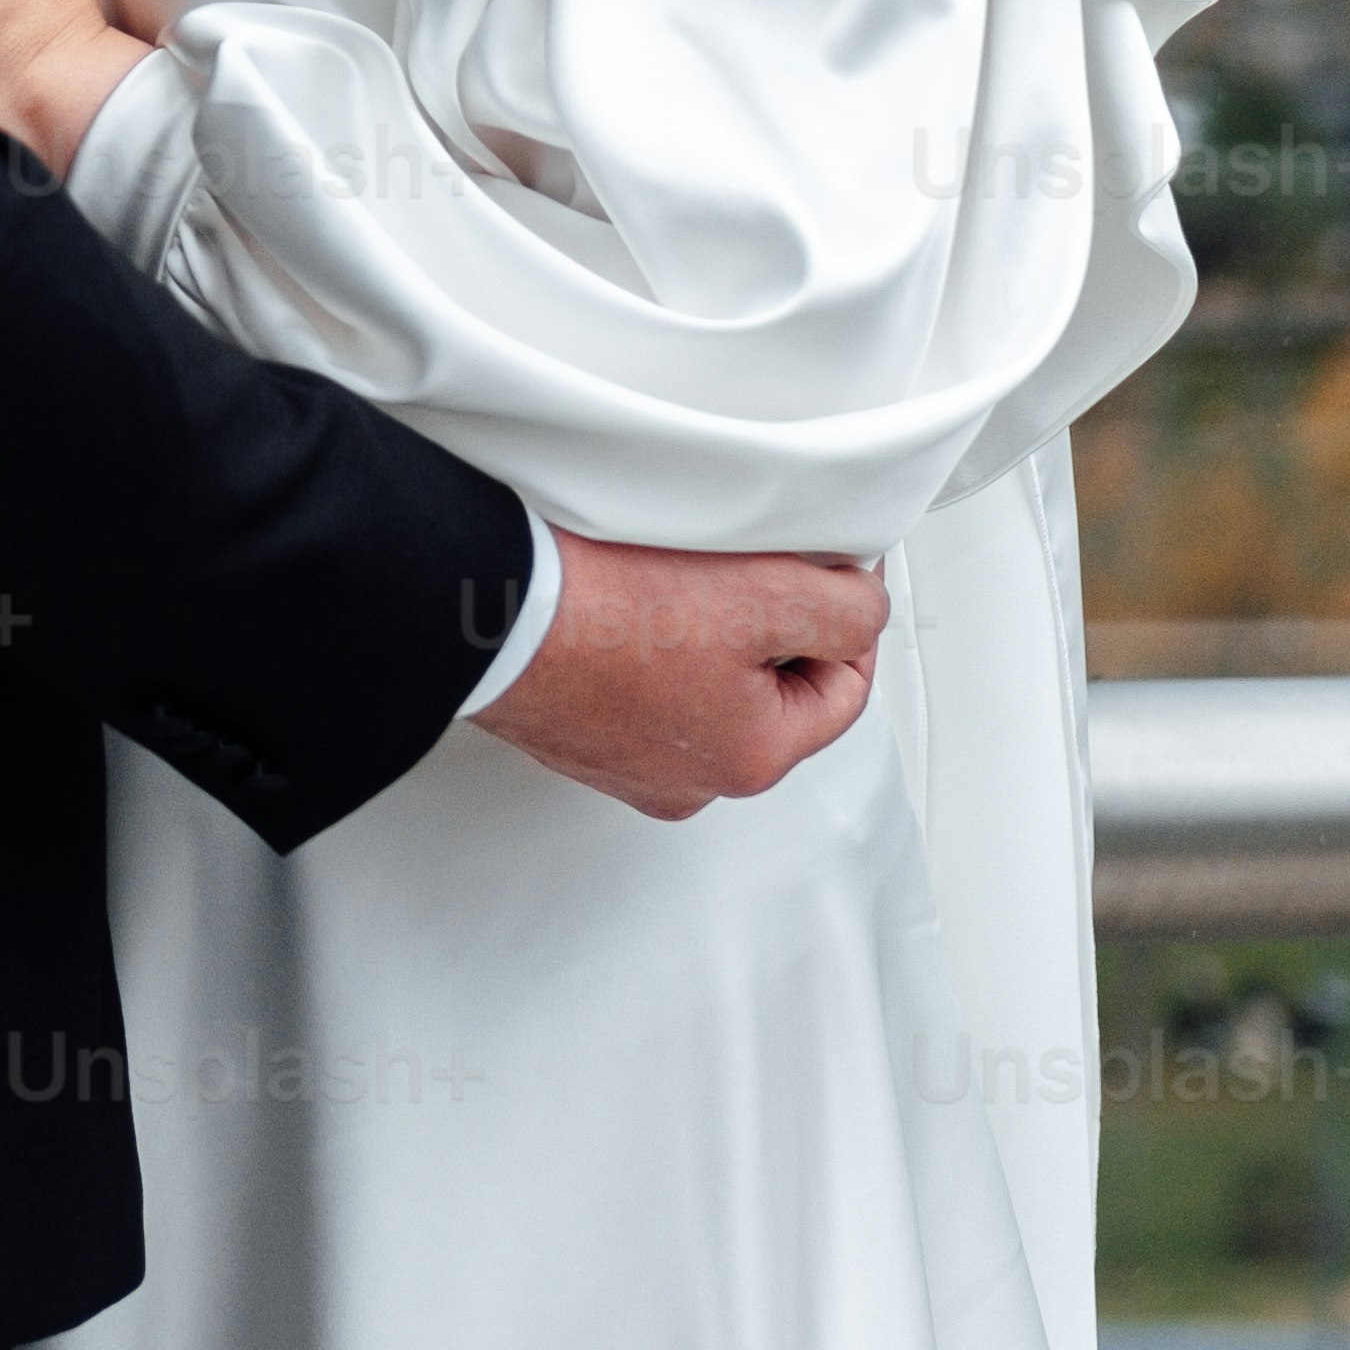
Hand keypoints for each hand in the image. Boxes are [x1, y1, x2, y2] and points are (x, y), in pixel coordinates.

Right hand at [480, 533, 886, 824]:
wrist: (486, 607)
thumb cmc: (603, 612)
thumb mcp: (764, 595)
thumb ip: (844, 609)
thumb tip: (862, 611)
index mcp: (747, 762)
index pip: (843, 689)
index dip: (843, 617)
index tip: (825, 568)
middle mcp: (686, 782)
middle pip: (773, 690)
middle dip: (770, 626)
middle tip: (743, 567)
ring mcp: (625, 762)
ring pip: (707, 688)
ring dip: (708, 634)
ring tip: (676, 580)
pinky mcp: (577, 733)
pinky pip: (642, 686)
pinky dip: (646, 645)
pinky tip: (625, 602)